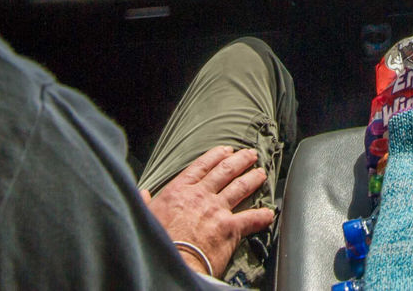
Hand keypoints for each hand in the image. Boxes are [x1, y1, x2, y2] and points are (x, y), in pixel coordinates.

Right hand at [141, 146, 273, 276]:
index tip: (226, 150)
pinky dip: (262, 216)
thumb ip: (145, 202)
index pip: (201, 166)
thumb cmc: (154, 241)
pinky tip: (269, 213)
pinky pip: (251, 218)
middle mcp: (200, 195)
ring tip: (261, 173)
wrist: (168, 261)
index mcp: (179, 190)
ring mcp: (216, 209)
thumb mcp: (144, 216)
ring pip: (240, 187)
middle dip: (240, 161)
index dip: (216, 156)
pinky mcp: (229, 227)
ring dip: (252, 179)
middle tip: (250, 155)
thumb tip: (142, 194)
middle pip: (225, 171)